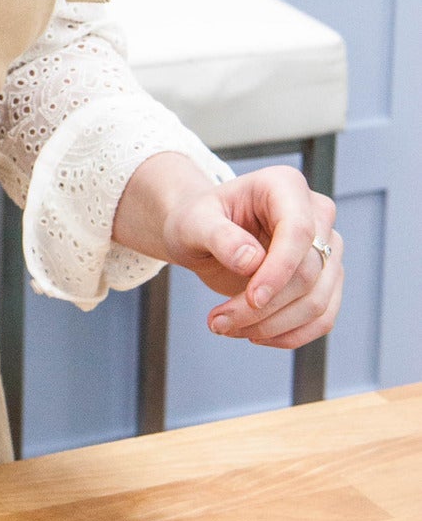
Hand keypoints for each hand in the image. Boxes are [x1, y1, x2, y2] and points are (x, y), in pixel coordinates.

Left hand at [116, 153, 341, 351]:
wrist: (203, 234)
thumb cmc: (197, 220)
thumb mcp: (194, 222)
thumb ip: (219, 236)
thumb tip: (251, 261)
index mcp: (285, 185)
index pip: (299, 231)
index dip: (279, 270)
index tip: (250, 300)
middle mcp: (316, 213)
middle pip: (308, 272)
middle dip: (263, 307)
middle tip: (217, 322)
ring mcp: (327, 248)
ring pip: (317, 301)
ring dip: (272, 326)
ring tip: (225, 327)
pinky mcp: (327, 279)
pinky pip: (322, 318)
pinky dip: (289, 335)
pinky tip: (254, 335)